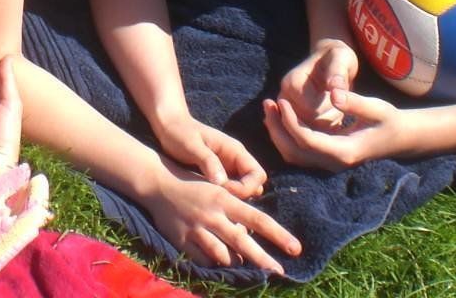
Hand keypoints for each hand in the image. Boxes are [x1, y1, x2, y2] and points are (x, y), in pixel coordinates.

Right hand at [144, 161, 301, 274]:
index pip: (258, 219)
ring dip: (236, 262)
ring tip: (244, 266)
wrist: (159, 183)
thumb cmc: (195, 186)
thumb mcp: (219, 192)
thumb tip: (251, 235)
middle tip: (280, 272)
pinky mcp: (183, 241)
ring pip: (224, 256)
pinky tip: (219, 263)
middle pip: (243, 242)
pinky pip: (204, 261)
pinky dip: (214, 264)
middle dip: (264, 260)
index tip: (295, 248)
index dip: (278, 235)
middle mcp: (213, 215)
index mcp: (225, 199)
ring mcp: (197, 229)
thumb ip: (235, 212)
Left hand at [152, 115, 266, 197]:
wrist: (168, 127)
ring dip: (232, 198)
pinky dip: (223, 198)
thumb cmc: (180, 132)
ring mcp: (228, 169)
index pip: (257, 175)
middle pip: (254, 185)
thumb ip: (208, 161)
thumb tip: (222, 182)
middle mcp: (236, 160)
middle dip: (241, 196)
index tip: (222, 189)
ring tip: (211, 200)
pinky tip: (206, 200)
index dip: (245, 188)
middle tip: (217, 198)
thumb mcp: (192, 146)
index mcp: (235, 151)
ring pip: (242, 191)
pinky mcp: (218, 176)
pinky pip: (229, 191)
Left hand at [262, 87, 418, 169]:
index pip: (307, 140)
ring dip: (278, 133)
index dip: (290, 122)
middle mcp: (333, 163)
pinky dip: (286, 136)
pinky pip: (299, 152)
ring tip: (270, 108)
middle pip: (294, 152)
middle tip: (267, 104)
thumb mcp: (376, 107)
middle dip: (277, 129)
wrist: (399, 137)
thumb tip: (335, 95)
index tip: (281, 101)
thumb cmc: (388, 119)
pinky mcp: (326, 158)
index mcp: (344, 152)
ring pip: (293, 155)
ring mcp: (328, 164)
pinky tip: (282, 116)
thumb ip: (355, 102)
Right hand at [278, 38, 358, 128]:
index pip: (312, 111)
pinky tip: (334, 115)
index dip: (332, 108)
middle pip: (310, 125)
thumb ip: (338, 74)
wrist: (330, 60)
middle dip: (330, 116)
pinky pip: (310, 137)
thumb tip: (334, 89)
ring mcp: (287, 111)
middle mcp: (284, 98)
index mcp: (291, 83)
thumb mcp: (342, 59)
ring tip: (335, 105)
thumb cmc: (338, 58)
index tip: (341, 94)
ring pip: (310, 133)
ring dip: (329, 124)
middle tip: (339, 99)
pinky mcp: (294, 119)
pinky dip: (326, 130)